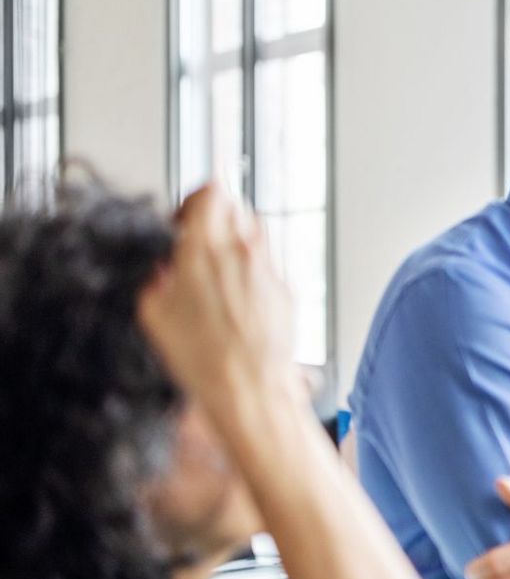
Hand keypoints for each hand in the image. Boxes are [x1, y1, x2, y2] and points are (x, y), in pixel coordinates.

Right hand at [137, 185, 298, 416]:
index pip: (211, 191)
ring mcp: (268, 268)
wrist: (250, 387)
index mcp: (204, 249)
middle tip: (199, 242)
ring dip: (237, 239)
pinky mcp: (286, 287)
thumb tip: (164, 270)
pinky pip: (269, 262)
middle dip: (216, 217)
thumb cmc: (205, 358)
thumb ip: (157, 278)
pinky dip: (253, 267)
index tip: (183, 219)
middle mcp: (242, 252)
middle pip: (235, 205)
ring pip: (256, 231)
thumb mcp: (154, 314)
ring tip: (219, 268)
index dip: (195, 199)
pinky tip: (238, 296)